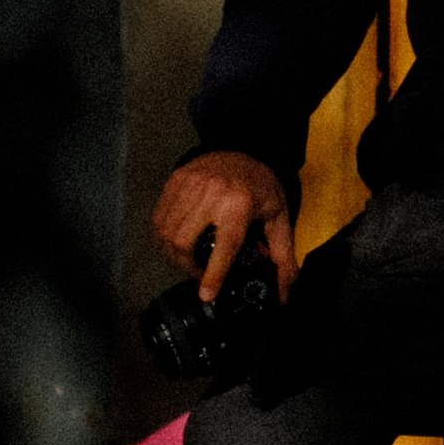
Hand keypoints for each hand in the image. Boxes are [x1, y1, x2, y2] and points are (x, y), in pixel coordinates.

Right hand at [152, 151, 295, 304]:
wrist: (246, 149)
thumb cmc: (261, 188)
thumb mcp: (278, 220)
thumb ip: (283, 258)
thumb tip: (284, 294)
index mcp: (240, 205)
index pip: (224, 246)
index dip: (213, 274)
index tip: (205, 294)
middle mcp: (213, 193)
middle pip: (184, 243)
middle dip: (186, 266)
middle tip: (198, 272)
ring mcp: (190, 184)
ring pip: (166, 233)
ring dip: (172, 254)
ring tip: (186, 259)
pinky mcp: (176, 180)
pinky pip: (158, 217)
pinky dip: (162, 236)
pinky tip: (176, 241)